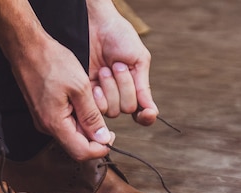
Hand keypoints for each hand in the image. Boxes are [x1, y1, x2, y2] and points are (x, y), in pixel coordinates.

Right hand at [0, 0, 114, 160]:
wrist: (27, 48)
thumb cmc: (51, 62)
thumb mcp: (80, 87)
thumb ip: (91, 115)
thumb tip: (102, 137)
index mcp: (55, 123)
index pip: (81, 152)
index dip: (99, 149)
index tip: (111, 137)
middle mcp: (47, 127)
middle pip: (76, 147)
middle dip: (94, 139)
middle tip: (108, 125)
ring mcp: (43, 121)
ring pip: (70, 136)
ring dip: (85, 128)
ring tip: (94, 108)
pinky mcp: (43, 113)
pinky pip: (63, 125)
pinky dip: (76, 120)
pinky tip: (82, 104)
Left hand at [88, 0, 158, 125]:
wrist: (97, 27)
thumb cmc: (120, 38)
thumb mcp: (139, 60)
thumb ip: (143, 87)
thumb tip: (152, 112)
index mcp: (135, 89)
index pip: (144, 113)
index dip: (146, 117)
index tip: (147, 113)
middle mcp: (120, 97)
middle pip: (128, 109)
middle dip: (125, 87)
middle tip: (118, 66)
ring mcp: (104, 97)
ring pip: (113, 110)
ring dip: (111, 88)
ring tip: (106, 68)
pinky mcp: (88, 96)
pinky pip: (97, 108)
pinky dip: (99, 94)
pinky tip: (97, 78)